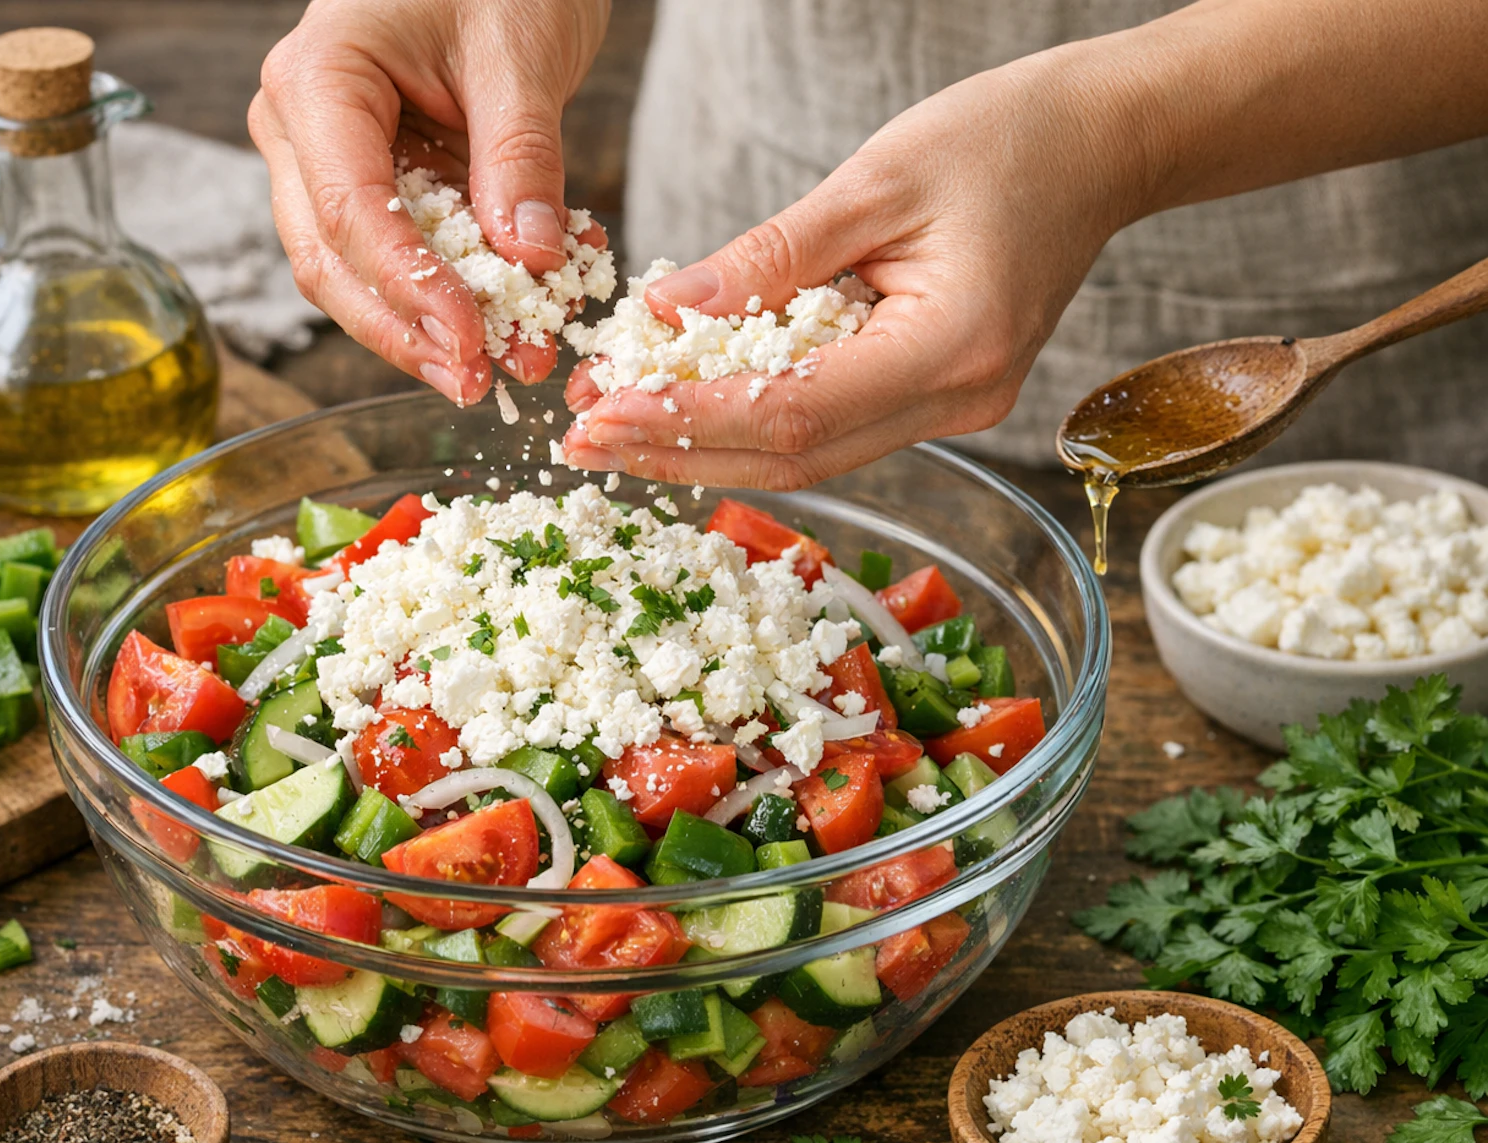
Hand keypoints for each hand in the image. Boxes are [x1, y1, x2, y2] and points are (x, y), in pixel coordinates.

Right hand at [251, 0, 609, 404]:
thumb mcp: (521, 53)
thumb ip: (521, 158)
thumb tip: (529, 262)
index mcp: (317, 81)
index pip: (348, 211)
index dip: (409, 288)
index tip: (473, 341)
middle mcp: (302, 129)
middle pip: (334, 262)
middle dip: (408, 333)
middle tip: (482, 383)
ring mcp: (330, 161)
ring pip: (360, 274)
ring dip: (434, 327)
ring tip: (513, 361)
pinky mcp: (375, 183)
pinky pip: (407, 255)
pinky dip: (465, 289)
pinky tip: (527, 311)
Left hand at [560, 45, 1150, 488]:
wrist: (1105, 144)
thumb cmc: (1007, 140)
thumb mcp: (876, 180)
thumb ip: (770, 256)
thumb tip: (667, 313)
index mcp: (950, 349)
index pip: (793, 413)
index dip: (690, 422)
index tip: (605, 413)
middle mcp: (956, 402)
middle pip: (793, 456)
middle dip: (680, 450)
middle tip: (582, 440)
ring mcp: (952, 409)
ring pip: (807, 453)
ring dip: (706, 444)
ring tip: (614, 426)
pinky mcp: (936, 395)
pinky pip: (830, 424)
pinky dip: (751, 419)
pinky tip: (684, 405)